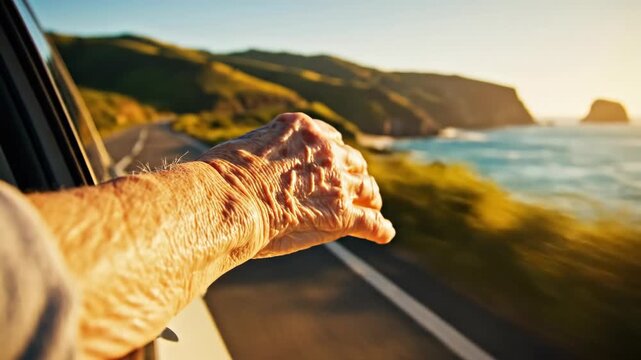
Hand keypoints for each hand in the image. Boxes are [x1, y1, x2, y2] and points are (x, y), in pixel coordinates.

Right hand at [199, 112, 394, 257]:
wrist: (228, 199)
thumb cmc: (221, 178)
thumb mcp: (244, 150)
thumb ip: (264, 153)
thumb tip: (261, 167)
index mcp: (301, 127)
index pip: (329, 138)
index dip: (335, 154)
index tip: (336, 163)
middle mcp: (324, 148)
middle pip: (352, 162)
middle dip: (355, 175)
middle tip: (358, 189)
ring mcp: (336, 180)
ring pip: (366, 188)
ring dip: (370, 199)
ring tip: (374, 209)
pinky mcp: (341, 212)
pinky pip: (370, 221)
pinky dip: (379, 228)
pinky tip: (384, 234)